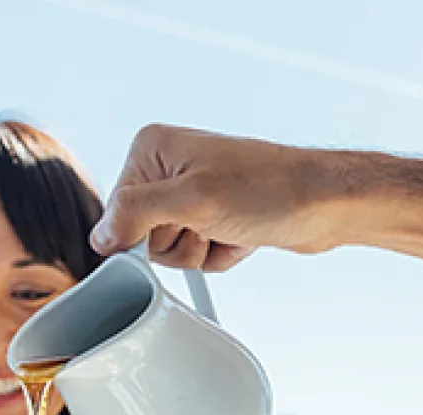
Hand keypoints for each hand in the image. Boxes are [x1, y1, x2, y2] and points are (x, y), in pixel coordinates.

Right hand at [90, 124, 348, 269]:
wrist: (322, 203)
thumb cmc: (268, 190)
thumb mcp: (192, 201)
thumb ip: (136, 215)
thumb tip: (100, 237)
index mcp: (152, 150)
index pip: (118, 215)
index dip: (147, 234)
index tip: (177, 227)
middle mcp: (167, 169)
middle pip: (143, 238)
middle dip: (178, 244)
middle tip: (209, 226)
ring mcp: (191, 195)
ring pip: (170, 253)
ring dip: (201, 253)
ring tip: (228, 229)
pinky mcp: (212, 218)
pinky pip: (197, 256)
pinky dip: (218, 256)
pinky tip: (239, 237)